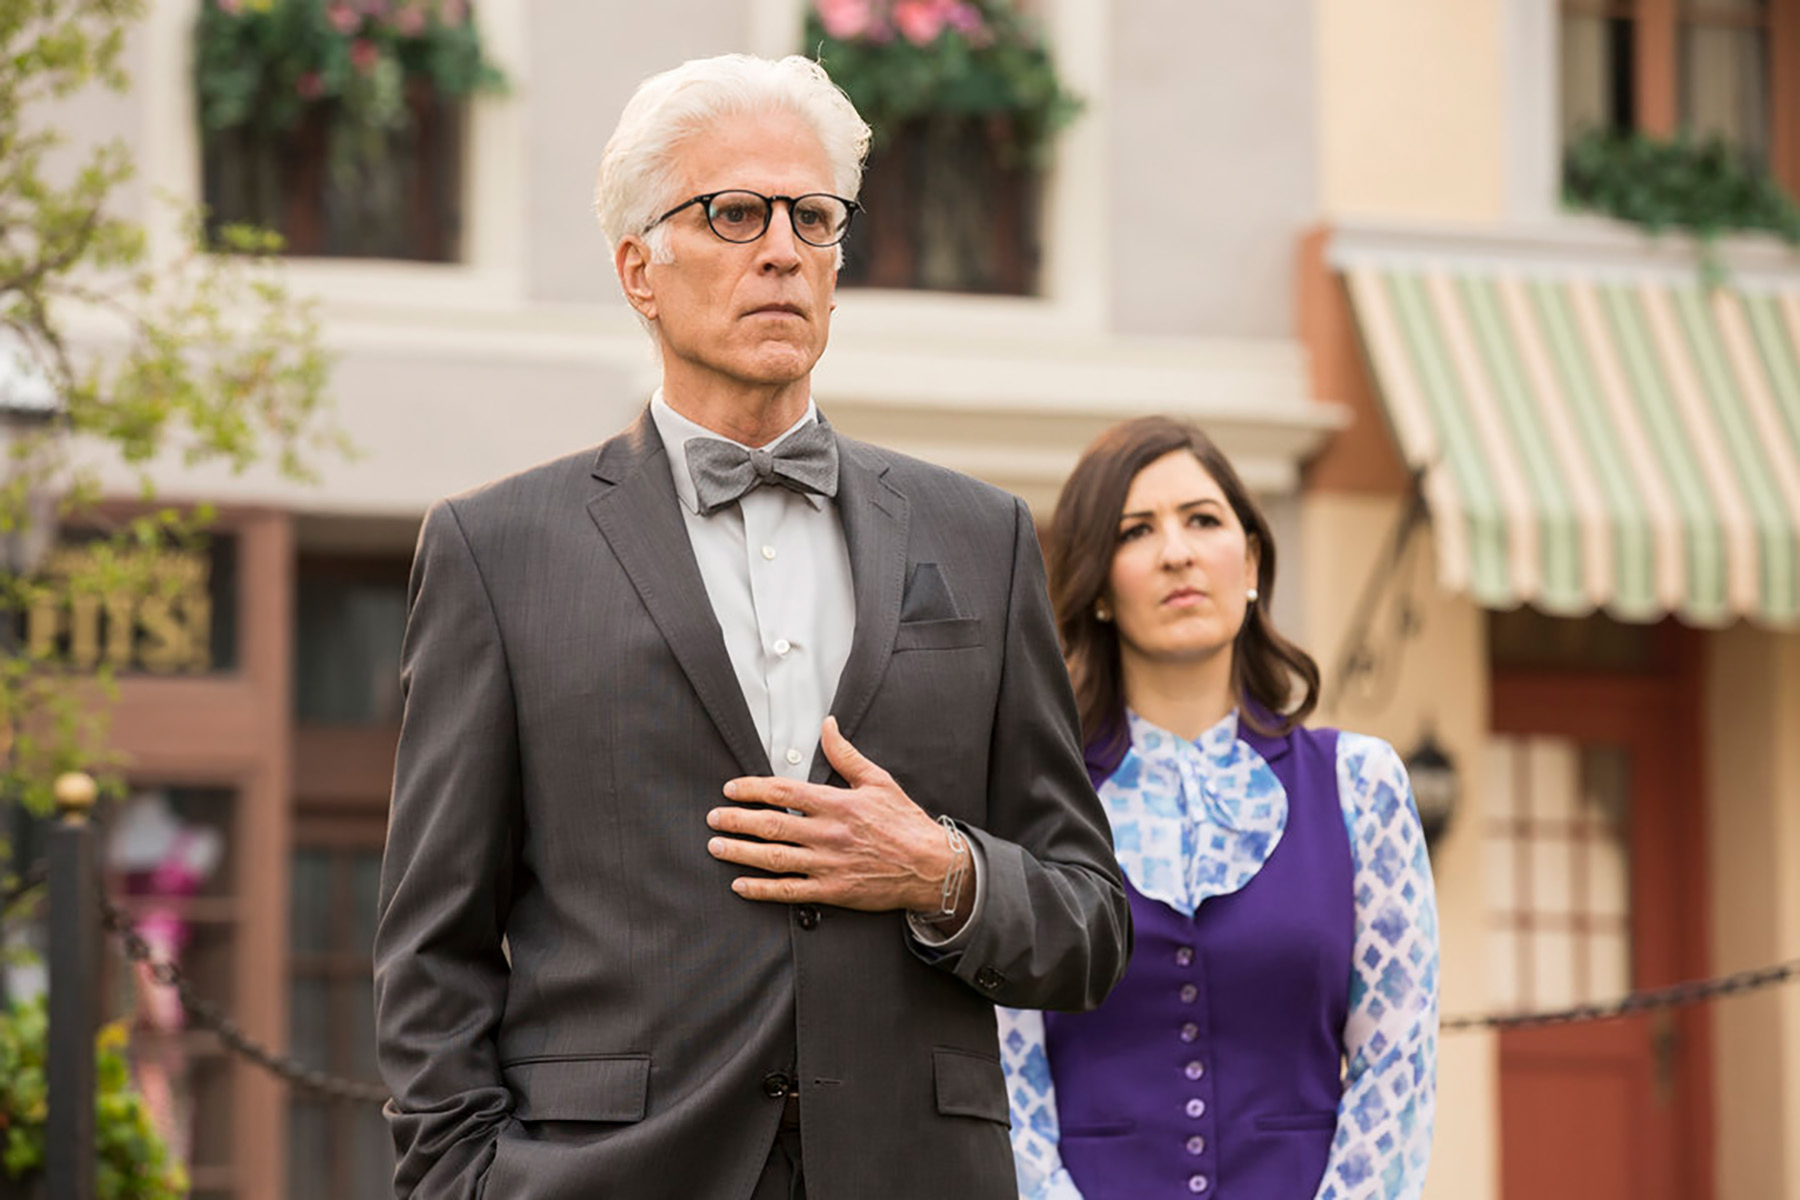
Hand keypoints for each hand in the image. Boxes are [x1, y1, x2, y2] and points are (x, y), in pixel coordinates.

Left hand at [705, 716, 957, 913]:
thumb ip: (846, 755)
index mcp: (837, 804)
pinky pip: (789, 891)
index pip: (784, 792)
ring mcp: (828, 864)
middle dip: (736, 820)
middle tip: (713, 817)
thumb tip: (827, 726)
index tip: (731, 789)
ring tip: (716, 846)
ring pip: (773, 858)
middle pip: (771, 825)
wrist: (931, 867)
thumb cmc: (905, 823)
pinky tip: (741, 885)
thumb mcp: (879, 781)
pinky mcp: (832, 891)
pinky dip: (761, 889)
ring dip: (740, 852)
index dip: (752, 789)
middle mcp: (828, 834)